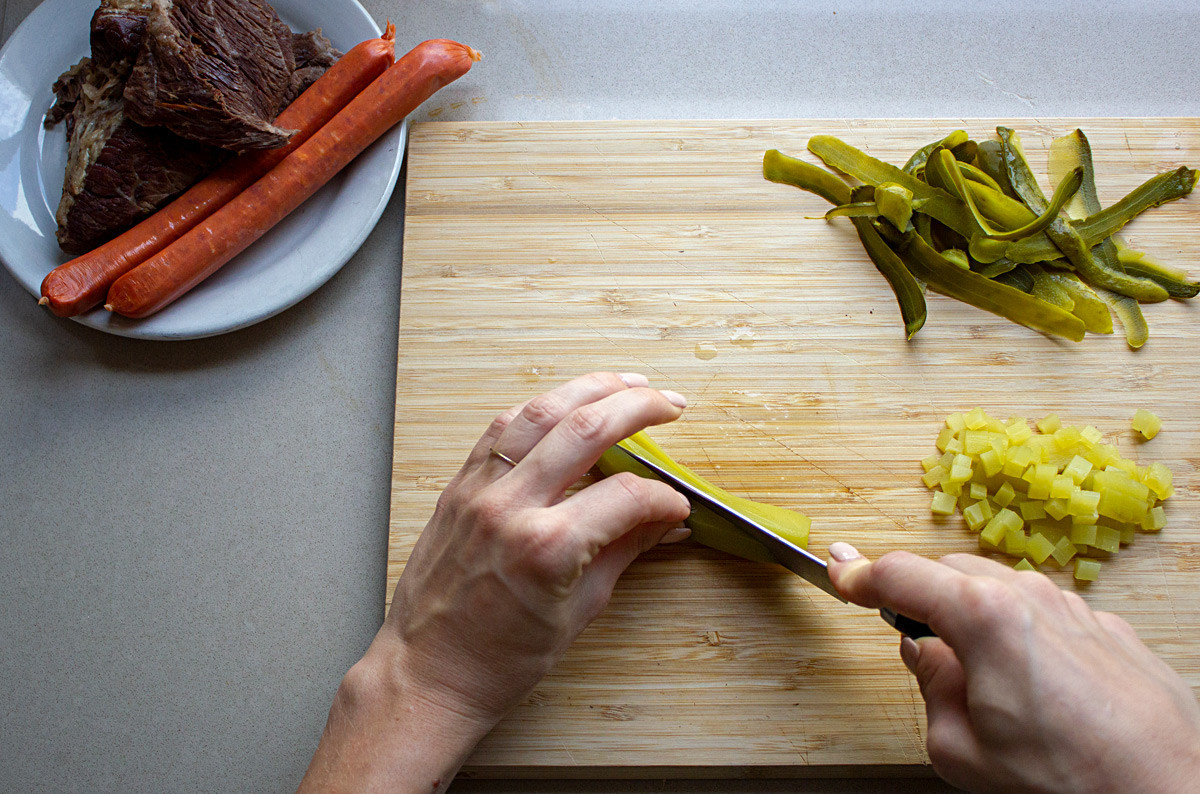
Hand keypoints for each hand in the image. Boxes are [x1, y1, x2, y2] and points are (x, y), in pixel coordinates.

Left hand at [299, 372, 691, 792]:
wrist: (428, 673)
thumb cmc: (500, 659)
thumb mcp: (580, 612)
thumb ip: (624, 552)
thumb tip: (665, 522)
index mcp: (547, 546)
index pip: (626, 495)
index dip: (662, 497)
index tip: (677, 505)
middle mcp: (510, 506)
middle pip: (586, 428)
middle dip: (638, 408)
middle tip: (671, 405)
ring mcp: (478, 491)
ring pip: (539, 412)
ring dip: (588, 388)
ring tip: (626, 383)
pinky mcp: (458, 488)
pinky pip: (500, 429)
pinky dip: (538, 409)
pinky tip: (564, 403)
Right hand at [827, 544, 1199, 792]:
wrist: (1170, 792)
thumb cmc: (1072, 780)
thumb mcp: (962, 750)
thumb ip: (930, 689)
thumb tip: (927, 658)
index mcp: (982, 615)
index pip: (900, 574)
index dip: (858, 572)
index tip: (839, 570)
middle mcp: (1031, 597)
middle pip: (952, 573)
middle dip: (923, 599)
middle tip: (914, 645)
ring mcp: (1077, 610)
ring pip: (1003, 591)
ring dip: (976, 618)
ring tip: (982, 683)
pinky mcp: (1112, 632)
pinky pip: (1049, 616)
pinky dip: (1024, 635)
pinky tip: (1035, 689)